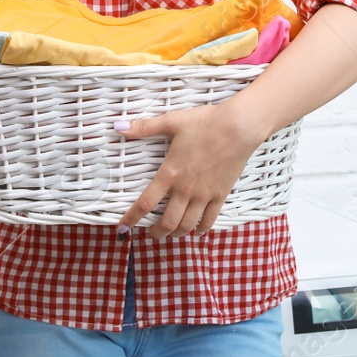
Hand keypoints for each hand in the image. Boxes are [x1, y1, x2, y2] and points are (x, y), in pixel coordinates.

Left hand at [115, 101, 268, 238]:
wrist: (238, 127)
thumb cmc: (205, 123)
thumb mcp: (172, 122)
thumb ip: (144, 127)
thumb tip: (118, 126)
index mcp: (170, 173)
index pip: (145, 203)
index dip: (131, 219)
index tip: (122, 229)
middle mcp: (185, 189)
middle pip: (167, 222)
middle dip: (157, 232)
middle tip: (152, 234)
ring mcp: (204, 194)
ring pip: (187, 225)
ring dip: (177, 233)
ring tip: (172, 233)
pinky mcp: (221, 194)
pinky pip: (210, 219)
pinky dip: (202, 229)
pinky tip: (197, 232)